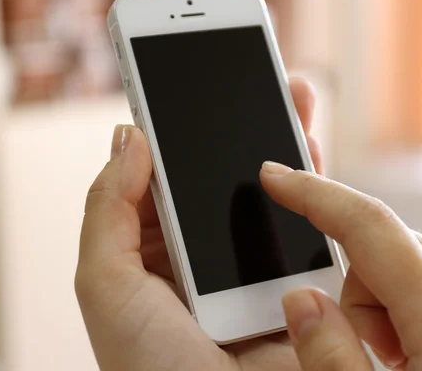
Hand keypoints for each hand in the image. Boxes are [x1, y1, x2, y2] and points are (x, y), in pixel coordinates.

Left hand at [75, 77, 323, 370]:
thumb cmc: (151, 367)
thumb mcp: (106, 285)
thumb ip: (108, 208)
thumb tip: (130, 136)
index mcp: (156, 252)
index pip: (168, 177)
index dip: (178, 131)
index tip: (189, 89)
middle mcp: (205, 257)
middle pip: (223, 179)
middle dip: (239, 128)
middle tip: (254, 79)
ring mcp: (254, 269)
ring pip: (269, 196)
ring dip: (282, 148)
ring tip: (290, 99)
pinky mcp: (297, 286)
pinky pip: (307, 228)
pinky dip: (314, 192)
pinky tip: (315, 154)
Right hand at [260, 165, 421, 369]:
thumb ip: (331, 361)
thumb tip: (301, 301)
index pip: (369, 227)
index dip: (314, 195)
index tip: (275, 177)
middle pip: (389, 250)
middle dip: (353, 286)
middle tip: (358, 351)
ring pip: (413, 272)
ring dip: (382, 308)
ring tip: (393, 368)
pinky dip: (411, 318)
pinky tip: (418, 366)